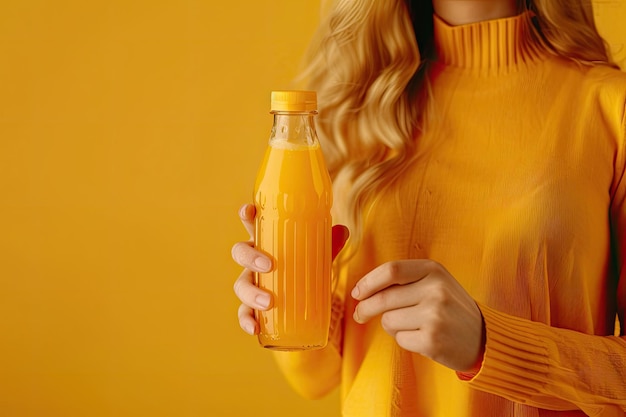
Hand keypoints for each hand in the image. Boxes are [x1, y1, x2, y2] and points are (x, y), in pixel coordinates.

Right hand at [231, 203, 348, 335]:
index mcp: (266, 242)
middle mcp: (253, 262)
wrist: (305, 302)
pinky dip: (246, 320)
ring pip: (241, 285)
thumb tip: (343, 230)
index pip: (252, 225)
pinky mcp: (254, 308)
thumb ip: (329, 245)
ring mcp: (252, 284)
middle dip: (250, 257)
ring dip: (251, 293)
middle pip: (240, 253)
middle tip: (269, 265)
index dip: (247, 215)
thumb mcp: (318, 256)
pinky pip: (244, 313)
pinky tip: (254, 328)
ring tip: (268, 302)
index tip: (250, 211)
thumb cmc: (305, 268)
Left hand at [351, 260, 484, 371]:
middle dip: (365, 308)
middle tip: (360, 315)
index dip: (368, 282)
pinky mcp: (432, 340)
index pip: (390, 270)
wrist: (485, 339)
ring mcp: (435, 315)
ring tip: (412, 326)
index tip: (357, 293)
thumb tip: (362, 290)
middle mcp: (435, 289)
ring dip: (392, 326)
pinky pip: (399, 339)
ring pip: (388, 320)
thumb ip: (405, 280)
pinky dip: (404, 340)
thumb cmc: (451, 309)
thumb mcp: (436, 283)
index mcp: (434, 270)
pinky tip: (421, 338)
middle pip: (383, 298)